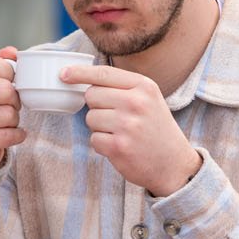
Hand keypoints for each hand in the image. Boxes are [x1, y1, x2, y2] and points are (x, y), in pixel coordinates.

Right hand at [0, 47, 23, 173]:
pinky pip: (10, 134)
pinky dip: (17, 135)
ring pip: (10, 114)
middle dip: (15, 100)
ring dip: (15, 120)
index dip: (10, 74)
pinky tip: (9, 135)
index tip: (8, 83)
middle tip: (8, 106)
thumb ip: (1, 64)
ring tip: (4, 122)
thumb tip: (12, 51)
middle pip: (6, 90)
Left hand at [68, 64, 201, 195]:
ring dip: (100, 127)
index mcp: (144, 86)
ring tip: (122, 134)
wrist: (175, 165)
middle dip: (97, 107)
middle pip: (92, 95)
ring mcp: (127, 125)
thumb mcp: (149, 100)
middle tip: (117, 118)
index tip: (64, 74)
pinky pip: (94, 139)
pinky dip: (103, 145)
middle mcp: (136, 102)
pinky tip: (121, 147)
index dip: (79, 73)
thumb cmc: (157, 130)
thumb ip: (122, 87)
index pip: (104, 74)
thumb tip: (83, 81)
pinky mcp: (118, 146)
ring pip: (90, 118)